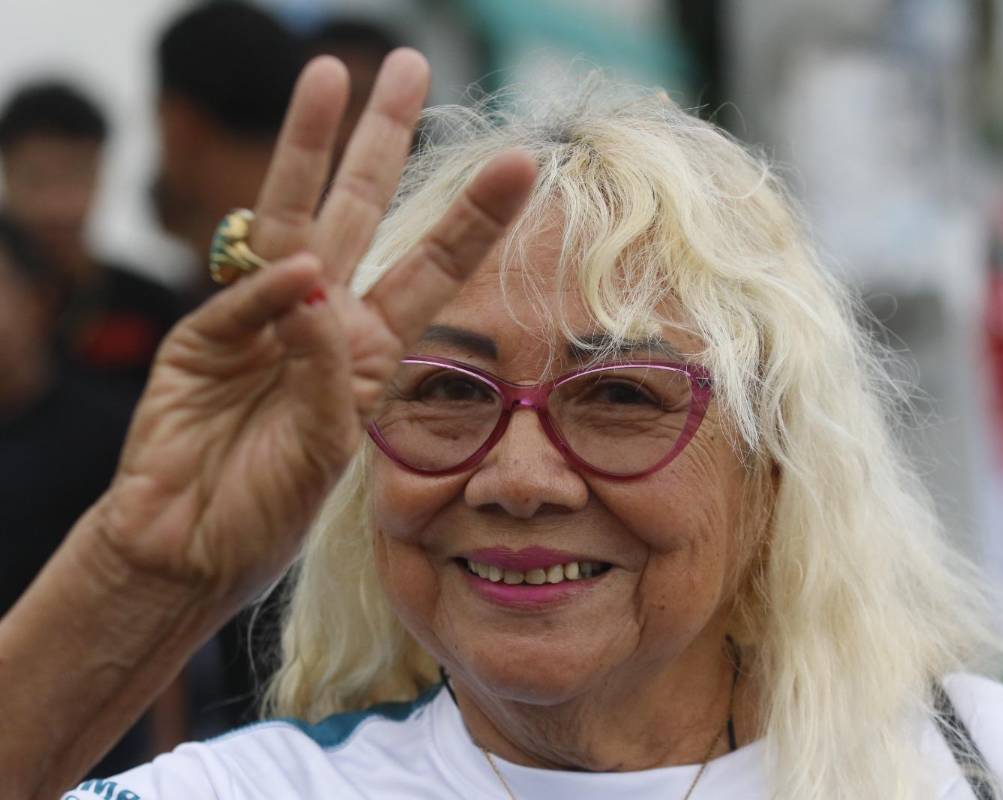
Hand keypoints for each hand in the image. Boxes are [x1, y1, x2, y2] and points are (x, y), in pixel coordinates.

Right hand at [96, 50, 535, 604]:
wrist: (192, 550)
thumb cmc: (270, 508)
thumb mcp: (328, 450)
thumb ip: (328, 374)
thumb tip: (311, 287)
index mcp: (373, 347)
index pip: (433, 266)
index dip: (474, 215)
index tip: (520, 163)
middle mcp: (323, 319)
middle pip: (360, 210)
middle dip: (384, 138)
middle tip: (410, 64)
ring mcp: (260, 320)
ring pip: (289, 218)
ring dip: (307, 147)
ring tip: (327, 73)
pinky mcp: (203, 337)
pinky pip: (244, 299)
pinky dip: (269, 290)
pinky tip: (296, 280)